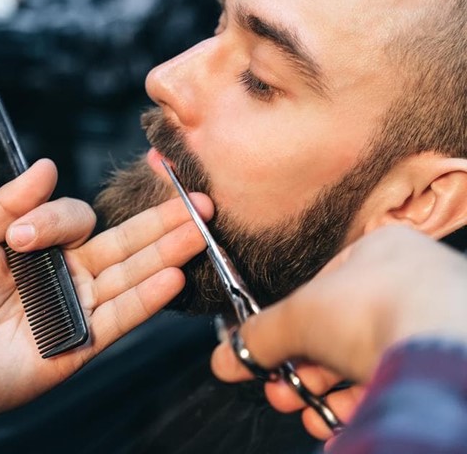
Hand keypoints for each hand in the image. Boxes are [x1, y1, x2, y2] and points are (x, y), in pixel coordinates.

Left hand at [0, 159, 212, 436]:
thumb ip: (8, 201)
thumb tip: (45, 164)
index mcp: (45, 245)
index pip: (77, 219)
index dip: (57, 221)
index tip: (21, 238)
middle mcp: (70, 273)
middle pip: (124, 242)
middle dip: (162, 221)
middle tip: (197, 200)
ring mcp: (80, 306)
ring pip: (131, 275)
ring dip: (166, 253)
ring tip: (199, 230)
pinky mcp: (83, 341)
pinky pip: (120, 317)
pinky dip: (147, 298)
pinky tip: (173, 276)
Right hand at [211, 226, 466, 436]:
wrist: (443, 348)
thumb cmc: (376, 308)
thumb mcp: (297, 316)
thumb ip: (258, 335)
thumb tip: (226, 356)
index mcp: (378, 248)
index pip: (318, 290)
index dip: (288, 328)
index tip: (268, 357)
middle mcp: (410, 280)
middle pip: (337, 331)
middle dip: (301, 369)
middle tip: (280, 391)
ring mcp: (432, 319)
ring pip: (363, 360)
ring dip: (325, 391)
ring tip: (306, 413)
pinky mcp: (443, 358)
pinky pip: (392, 380)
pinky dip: (360, 403)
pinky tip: (337, 422)